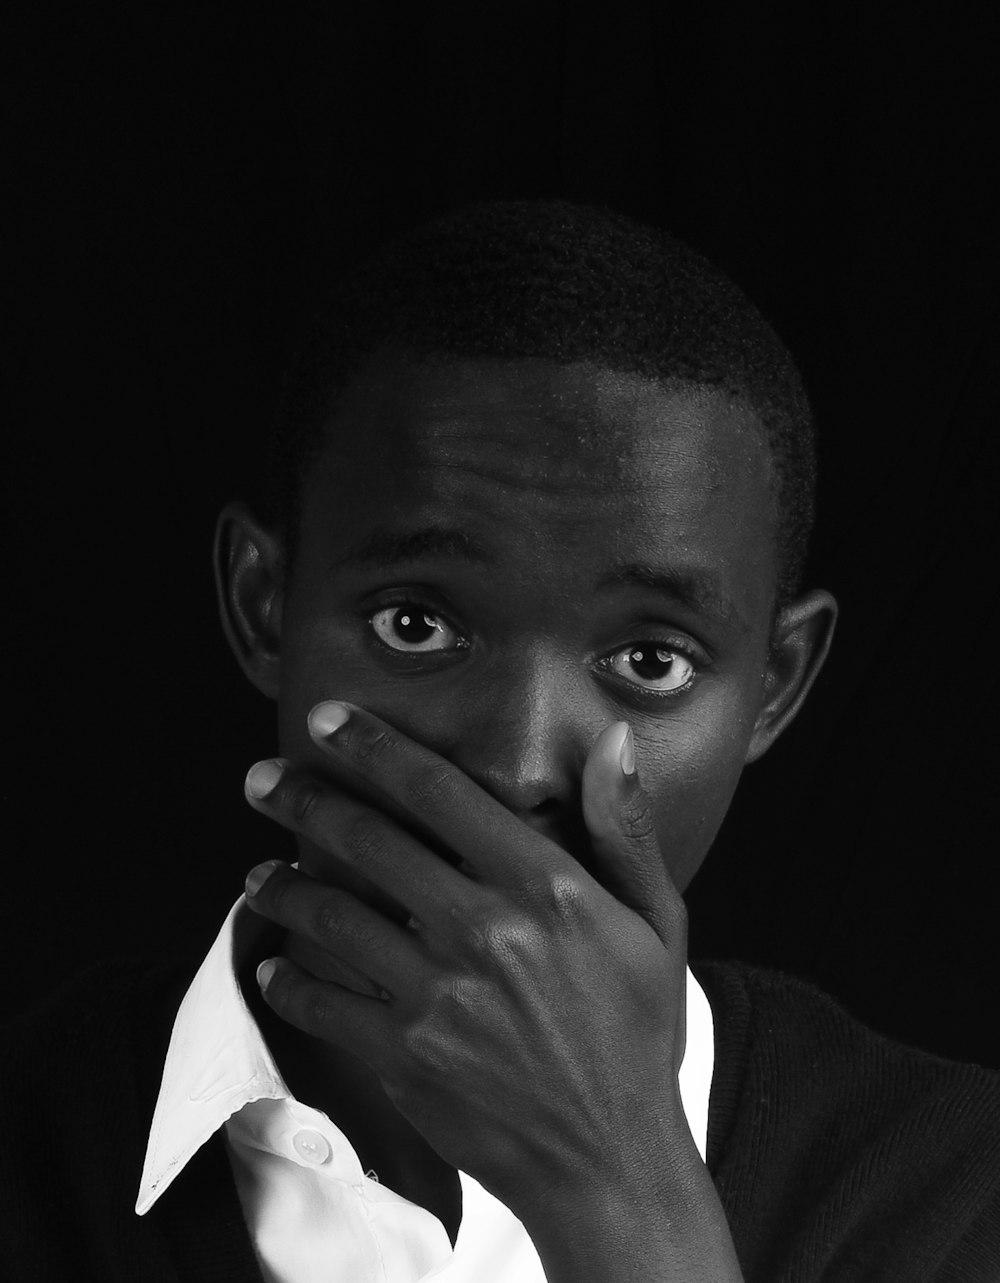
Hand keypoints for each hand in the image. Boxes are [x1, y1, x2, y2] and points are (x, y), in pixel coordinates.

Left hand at [243, 702, 741, 1281]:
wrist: (612, 1161)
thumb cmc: (637, 1032)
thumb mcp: (656, 922)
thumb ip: (626, 829)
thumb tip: (613, 742)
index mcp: (547, 888)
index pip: (441, 792)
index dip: (375, 747)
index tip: (328, 720)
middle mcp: (486, 932)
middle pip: (369, 840)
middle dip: (303, 799)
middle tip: (262, 779)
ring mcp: (439, 998)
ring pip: (331, 916)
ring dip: (280, 886)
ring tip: (256, 872)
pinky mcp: (404, 1058)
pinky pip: (322, 1003)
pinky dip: (285, 981)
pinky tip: (273, 967)